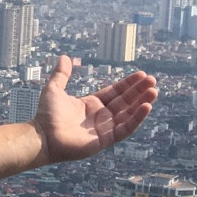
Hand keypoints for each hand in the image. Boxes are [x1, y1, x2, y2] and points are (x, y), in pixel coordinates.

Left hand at [33, 55, 156, 164]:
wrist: (42, 136)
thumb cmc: (46, 116)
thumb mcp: (54, 89)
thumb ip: (61, 74)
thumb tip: (63, 56)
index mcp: (92, 104)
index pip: (116, 92)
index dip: (129, 84)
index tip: (142, 74)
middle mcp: (101, 116)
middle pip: (125, 102)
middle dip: (139, 91)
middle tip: (153, 81)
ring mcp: (105, 128)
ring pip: (129, 114)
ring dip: (142, 103)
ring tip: (154, 91)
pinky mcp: (107, 140)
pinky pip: (126, 128)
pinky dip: (137, 118)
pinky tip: (146, 106)